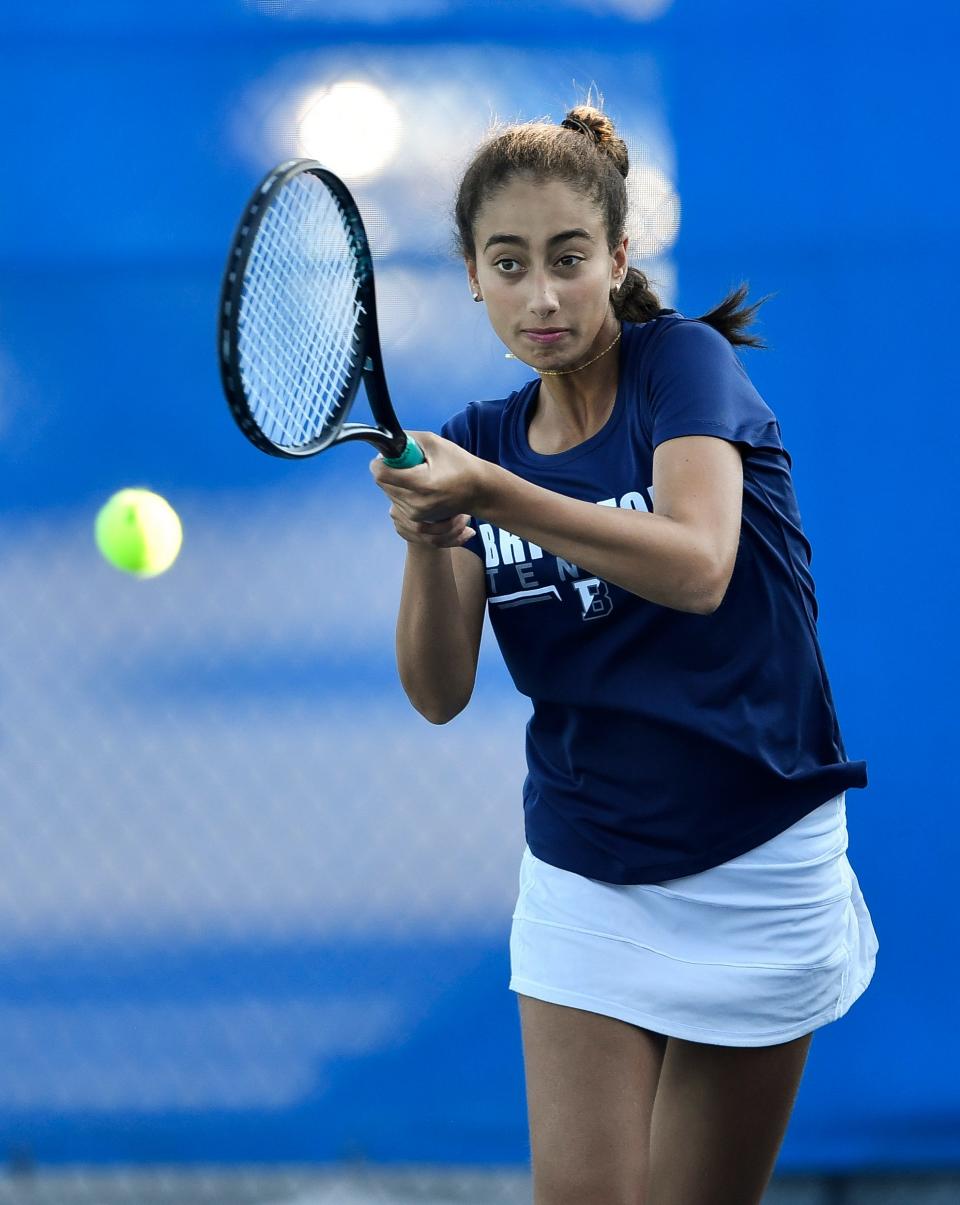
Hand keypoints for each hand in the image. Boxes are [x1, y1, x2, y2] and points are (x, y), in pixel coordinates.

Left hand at [369, 431, 482, 547]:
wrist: (478, 492)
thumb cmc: (459, 465)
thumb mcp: (434, 443)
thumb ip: (406, 440)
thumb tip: (385, 443)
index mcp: (422, 484)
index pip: (381, 474)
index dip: (381, 462)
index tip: (390, 456)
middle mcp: (415, 503)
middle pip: (382, 483)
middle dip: (390, 470)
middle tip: (410, 465)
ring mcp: (415, 513)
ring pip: (388, 492)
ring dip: (396, 481)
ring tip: (419, 476)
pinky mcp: (416, 519)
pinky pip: (396, 500)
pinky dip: (403, 491)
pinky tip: (420, 487)